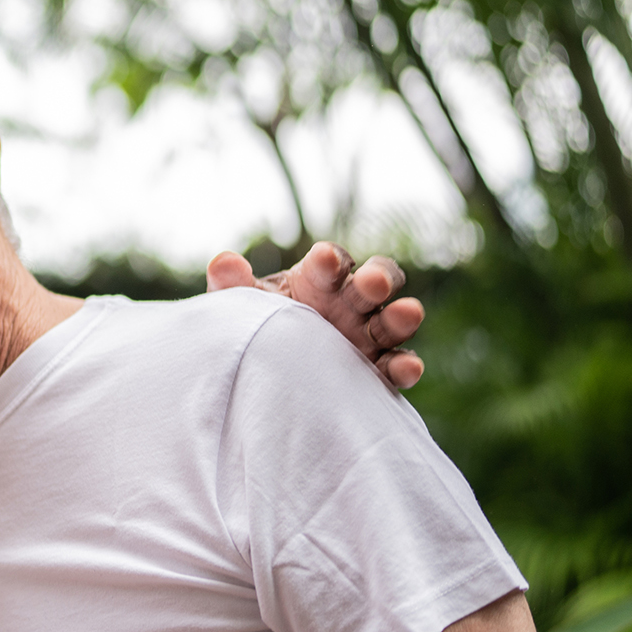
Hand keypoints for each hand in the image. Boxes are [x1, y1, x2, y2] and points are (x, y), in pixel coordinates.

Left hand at [207, 242, 424, 388]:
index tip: (323, 259)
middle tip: (372, 282)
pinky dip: (405, 366)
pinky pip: (397, 366)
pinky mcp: (378, 369)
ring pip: (392, 321)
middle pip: (373, 284)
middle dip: (376, 279)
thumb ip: (234, 285)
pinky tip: (408, 370)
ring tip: (407, 313)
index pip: (330, 262)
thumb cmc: (261, 325)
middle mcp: (350, 302)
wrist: (268, 373)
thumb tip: (222, 261)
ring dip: (401, 317)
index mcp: (319, 279)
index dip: (329, 260)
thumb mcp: (245, 306)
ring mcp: (369, 335)